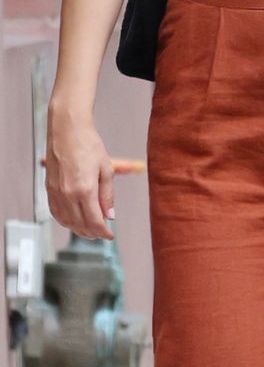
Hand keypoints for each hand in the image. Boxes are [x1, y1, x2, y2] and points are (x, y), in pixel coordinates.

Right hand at [45, 111, 114, 239]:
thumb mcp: (106, 169)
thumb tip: (110, 215)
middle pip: (80, 224)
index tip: (110, 236)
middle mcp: (68, 194)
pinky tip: (73, 221)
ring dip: (78, 229)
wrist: (67, 131)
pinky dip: (65, 220)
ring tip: (90, 230)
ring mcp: (56, 192)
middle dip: (93, 233)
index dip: (103, 232)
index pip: (94, 221)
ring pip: (66, 221)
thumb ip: (107, 195)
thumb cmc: (88, 145)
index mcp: (85, 190)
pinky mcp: (49, 189)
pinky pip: (55, 212)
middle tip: (102, 234)